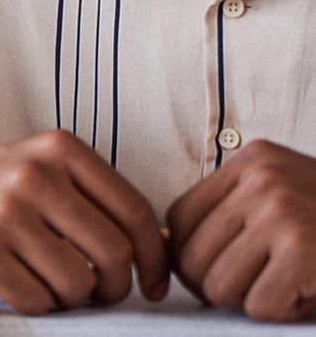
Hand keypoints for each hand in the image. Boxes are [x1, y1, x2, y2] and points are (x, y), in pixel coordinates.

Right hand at [0, 130, 169, 313]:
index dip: (154, 258)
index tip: (153, 281)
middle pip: (113, 253)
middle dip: (114, 286)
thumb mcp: (40, 166)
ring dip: (72, 298)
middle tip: (101, 291)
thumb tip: (155, 250)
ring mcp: (4, 212)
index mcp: (58, 148)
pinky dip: (36, 303)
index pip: (135, 211)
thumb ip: (91, 195)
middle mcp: (33, 174)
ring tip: (51, 283)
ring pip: (78, 283)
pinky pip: (37, 300)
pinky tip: (19, 282)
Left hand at [168, 140, 315, 321]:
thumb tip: (172, 254)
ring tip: (285, 287)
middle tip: (255, 289)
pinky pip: (257, 304)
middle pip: (190, 256)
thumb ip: (236, 213)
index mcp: (251, 162)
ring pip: (219, 285)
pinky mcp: (302, 249)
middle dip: (217, 286)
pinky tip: (306, 294)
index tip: (209, 274)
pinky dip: (281, 312)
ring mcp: (280, 211)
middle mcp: (260, 179)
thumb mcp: (284, 194)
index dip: (189, 257)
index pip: (179, 218)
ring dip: (251, 300)